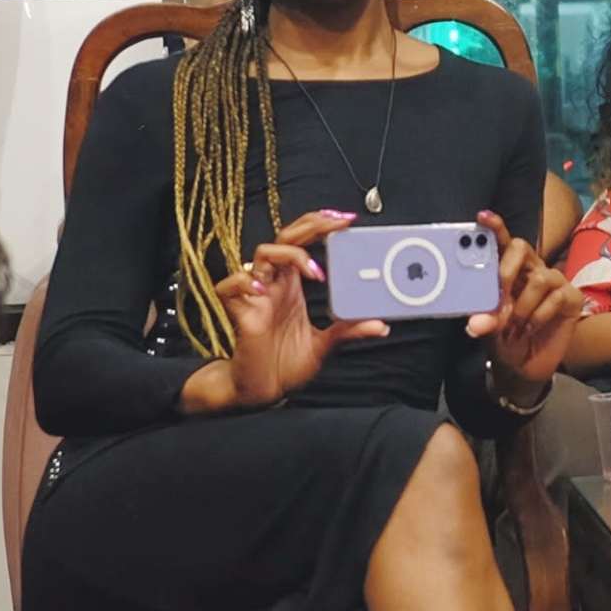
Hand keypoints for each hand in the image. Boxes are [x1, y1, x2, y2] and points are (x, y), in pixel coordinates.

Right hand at [218, 211, 387, 409]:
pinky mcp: (239, 313)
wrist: (264, 390)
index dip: (320, 226)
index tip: (346, 220)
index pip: (303, 242)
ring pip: (262, 254)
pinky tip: (263, 291)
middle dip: (309, 225)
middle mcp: (274, 284)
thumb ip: (347, 331)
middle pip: (285, 238)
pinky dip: (244, 283)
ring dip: (289, 254)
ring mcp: (256, 296)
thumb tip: (380, 325)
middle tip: (336, 223)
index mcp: (293, 286)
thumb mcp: (324, 345)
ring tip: (314, 271)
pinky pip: (229, 286)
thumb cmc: (287, 364)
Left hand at [473, 211, 584, 389]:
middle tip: (498, 291)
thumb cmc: (505, 338)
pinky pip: (555, 298)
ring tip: (513, 324)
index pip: (502, 242)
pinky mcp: (571, 298)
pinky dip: (538, 317)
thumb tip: (475, 323)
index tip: (482, 217)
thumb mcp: (489, 328)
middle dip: (507, 269)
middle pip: (522, 248)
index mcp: (509, 270)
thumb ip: (483, 319)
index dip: (494, 227)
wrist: (526, 366)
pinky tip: (530, 328)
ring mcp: (554, 282)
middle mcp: (531, 270)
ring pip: (540, 278)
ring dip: (521, 305)